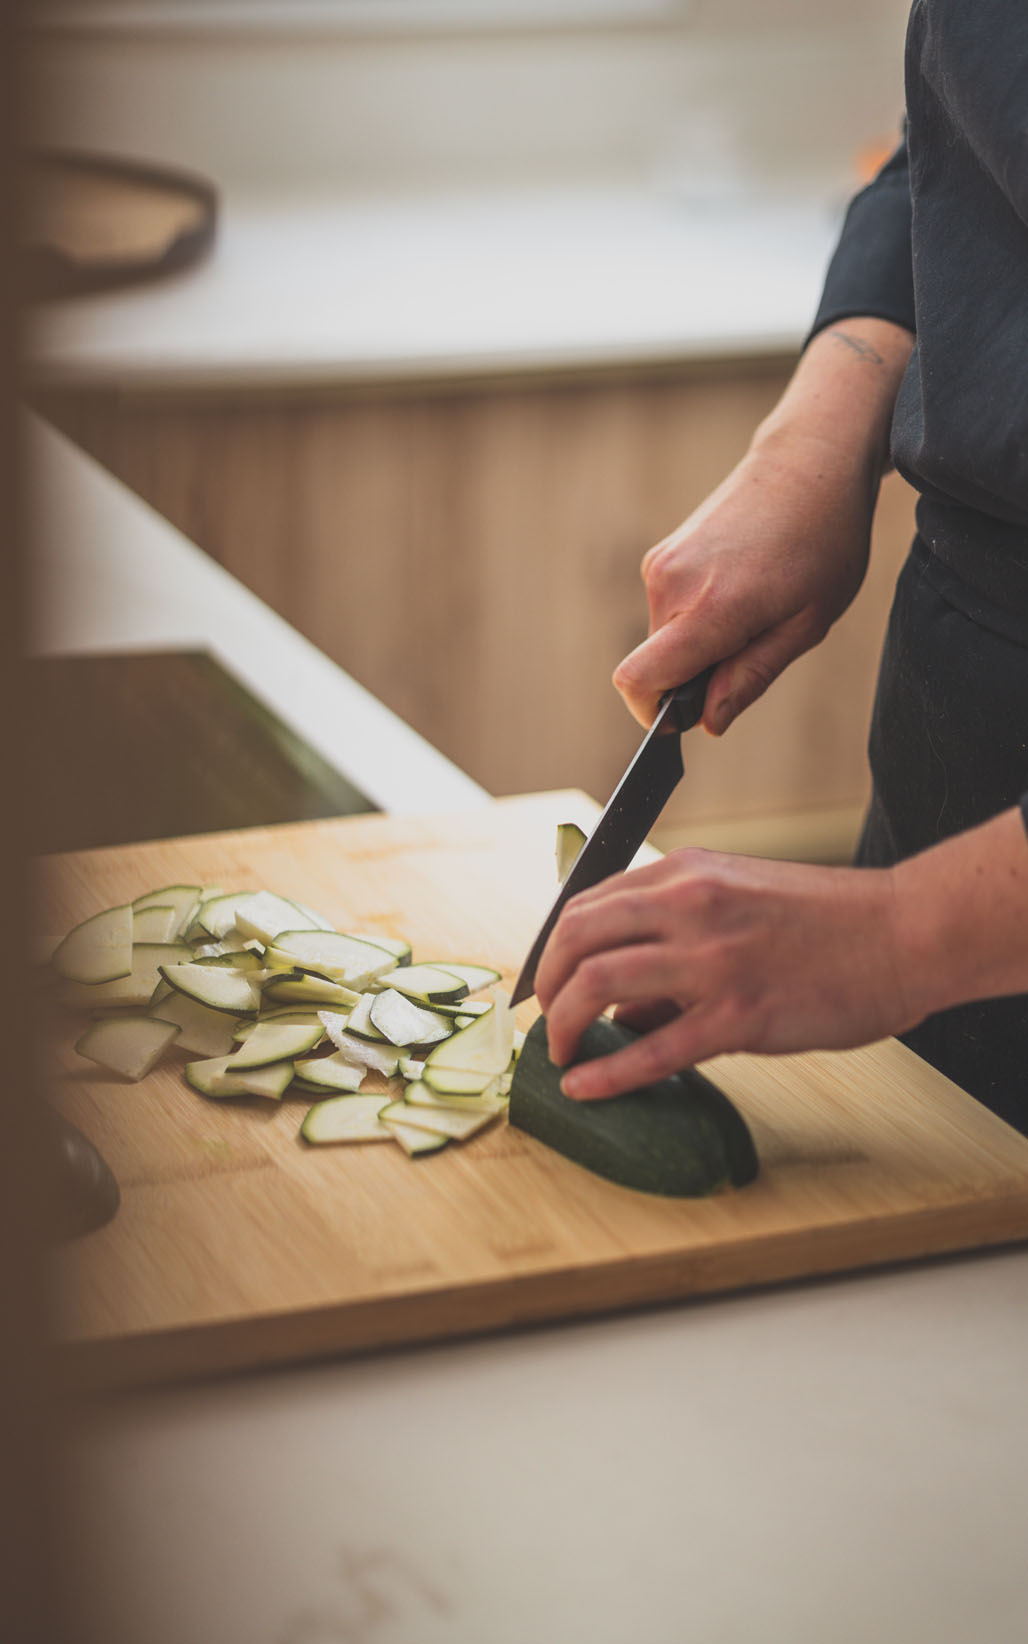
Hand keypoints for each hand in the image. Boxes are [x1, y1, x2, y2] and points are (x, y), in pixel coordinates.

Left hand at [534, 848, 916, 1099]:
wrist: (903, 934)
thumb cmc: (830, 922)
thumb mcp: (740, 901)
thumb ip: (675, 942)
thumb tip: (622, 1005)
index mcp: (687, 874)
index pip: (588, 904)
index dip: (554, 948)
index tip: (544, 980)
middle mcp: (689, 906)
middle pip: (577, 937)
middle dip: (545, 983)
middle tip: (542, 1020)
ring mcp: (712, 960)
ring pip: (598, 984)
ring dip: (563, 1024)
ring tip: (559, 1053)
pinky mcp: (739, 1014)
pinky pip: (654, 1049)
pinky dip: (607, 1073)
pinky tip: (583, 1088)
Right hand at [613, 320, 914, 732]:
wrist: (809, 461)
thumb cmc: (823, 541)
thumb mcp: (805, 623)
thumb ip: (750, 676)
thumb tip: (708, 722)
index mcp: (709, 609)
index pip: (639, 680)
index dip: (654, 714)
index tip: (688, 717)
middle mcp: (670, 586)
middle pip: (659, 665)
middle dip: (697, 674)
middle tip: (758, 641)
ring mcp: (661, 565)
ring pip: (664, 637)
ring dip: (702, 641)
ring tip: (756, 605)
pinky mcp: (663, 553)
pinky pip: (669, 608)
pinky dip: (698, 614)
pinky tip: (742, 585)